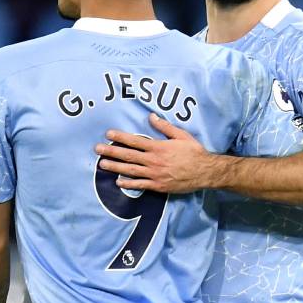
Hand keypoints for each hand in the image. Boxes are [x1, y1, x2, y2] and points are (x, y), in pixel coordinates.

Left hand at [94, 113, 218, 194]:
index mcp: (158, 147)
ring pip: (131, 170)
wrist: (205, 172)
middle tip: (97, 149)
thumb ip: (164, 126)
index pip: (135, 141)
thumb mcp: (181, 135)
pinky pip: (140, 185)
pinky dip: (128, 184)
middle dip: (111, 152)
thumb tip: (151, 116)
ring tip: (102, 165)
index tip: (108, 134)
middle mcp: (153, 161)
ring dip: (115, 167)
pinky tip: (118, 182)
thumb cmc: (194, 152)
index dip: (120, 137)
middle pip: (128, 156)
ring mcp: (155, 174)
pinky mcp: (158, 186)